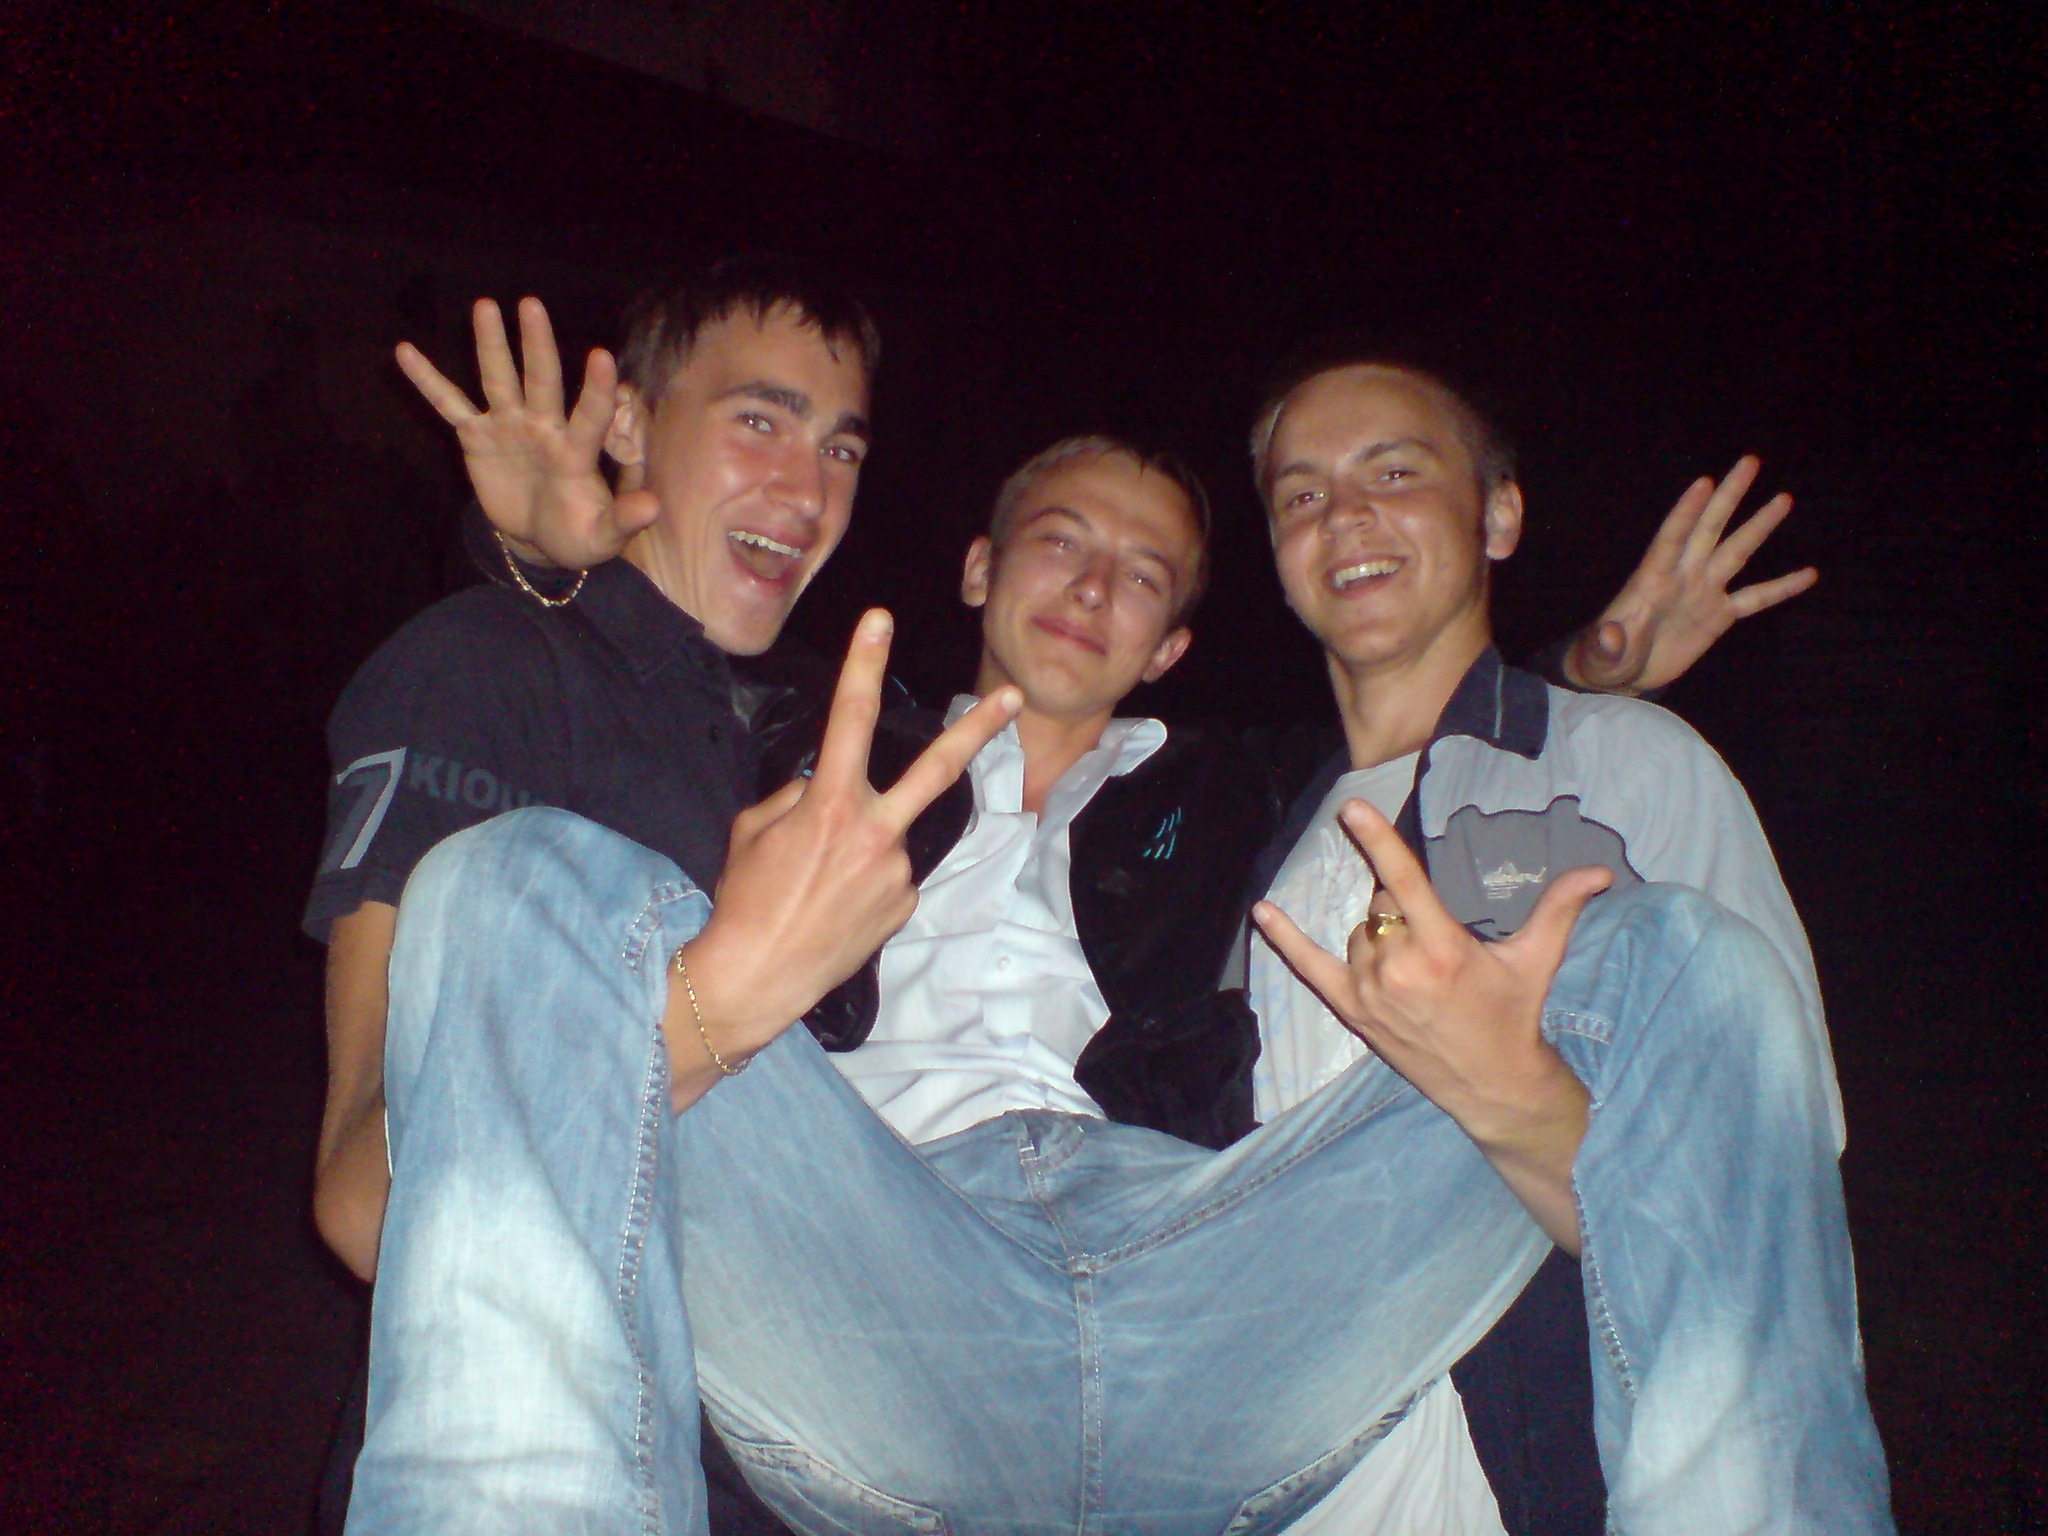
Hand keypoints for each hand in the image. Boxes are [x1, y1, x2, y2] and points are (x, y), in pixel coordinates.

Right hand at [395, 297, 656, 568]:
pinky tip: (406, 352)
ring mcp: (509, 427)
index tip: (601, 355)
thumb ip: (626, 518)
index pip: (590, 414)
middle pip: (541, 380)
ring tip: (485, 307)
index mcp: (576, 450)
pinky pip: (449, 405)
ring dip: (491, 345)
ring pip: (498, 379)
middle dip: (537, 344)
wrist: (540, 539)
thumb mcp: (603, 534)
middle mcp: (544, 427)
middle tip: (531, 305)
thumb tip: (654, 506)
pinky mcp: (477, 437)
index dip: (596, 388)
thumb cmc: (579, 533)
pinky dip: (428, 381)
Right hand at [669, 611, 1020, 1107]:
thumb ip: (796, 796)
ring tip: (820, 886)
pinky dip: (863, 882)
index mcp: (830, 804)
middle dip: (980, 729)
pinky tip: (834, 907)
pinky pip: (887, 875)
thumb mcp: (754, 829)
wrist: (756, 977)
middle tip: (1016, 696)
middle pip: (937, 768)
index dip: (863, 664)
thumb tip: (824, 788)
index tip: (880, 620)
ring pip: (887, 834)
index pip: (848, 718)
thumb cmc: (743, 898)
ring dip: (861, 847)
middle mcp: (875, 832)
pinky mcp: (905, 904)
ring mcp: (897, 871)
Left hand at [1253, 801, 1610, 1247]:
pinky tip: (1263, 912)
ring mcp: (1371, 989)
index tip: (1352, 808)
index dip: (1378, 842)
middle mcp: (1400, 966)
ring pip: (1359, 933)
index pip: (1403, 881)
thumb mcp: (1536, 959)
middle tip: (1431, 934)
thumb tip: (1601, 871)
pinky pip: (1310, 968)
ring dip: (1378, 934)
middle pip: (1382, 905)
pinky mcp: (1353, 1010)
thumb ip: (1560, 908)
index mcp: (1442, 947)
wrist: (1493, 1086)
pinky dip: (1286, 940)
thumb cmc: (1514, 1015)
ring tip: (1414, 964)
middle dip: (1401, 906)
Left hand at [1565, 456, 1817, 694]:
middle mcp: (1682, 576)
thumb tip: (1609, 635)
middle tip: (1749, 461)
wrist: (1623, 673)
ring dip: (1759, 526)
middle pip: (1709, 529)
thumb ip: (1605, 644)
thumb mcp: (1601, 655)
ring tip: (1784, 498)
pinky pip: (1756, 598)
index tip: (1704, 482)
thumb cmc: (1604, 658)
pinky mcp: (1719, 616)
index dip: (1686, 512)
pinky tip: (1809, 574)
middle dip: (1727, 497)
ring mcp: (1703, 592)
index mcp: (1652, 579)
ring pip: (1737, 552)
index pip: (1671, 538)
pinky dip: (1782, 587)